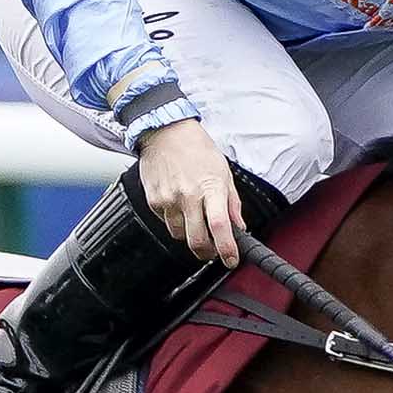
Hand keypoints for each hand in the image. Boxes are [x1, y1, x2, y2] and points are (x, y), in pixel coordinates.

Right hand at [134, 118, 244, 264]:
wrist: (165, 132)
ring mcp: (169, 200)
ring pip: (180, 236)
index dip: (227, 249)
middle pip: (197, 240)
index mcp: (211, 187)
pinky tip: (179, 206)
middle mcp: (188, 196)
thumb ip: (232, 203)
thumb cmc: (197, 149)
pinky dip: (175, 221)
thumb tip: (239, 227)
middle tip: (213, 250)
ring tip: (195, 219)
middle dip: (208, 252)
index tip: (231, 259)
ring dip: (190, 235)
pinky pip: (166, 223)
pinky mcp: (154, 201)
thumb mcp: (223, 172)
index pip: (220, 226)